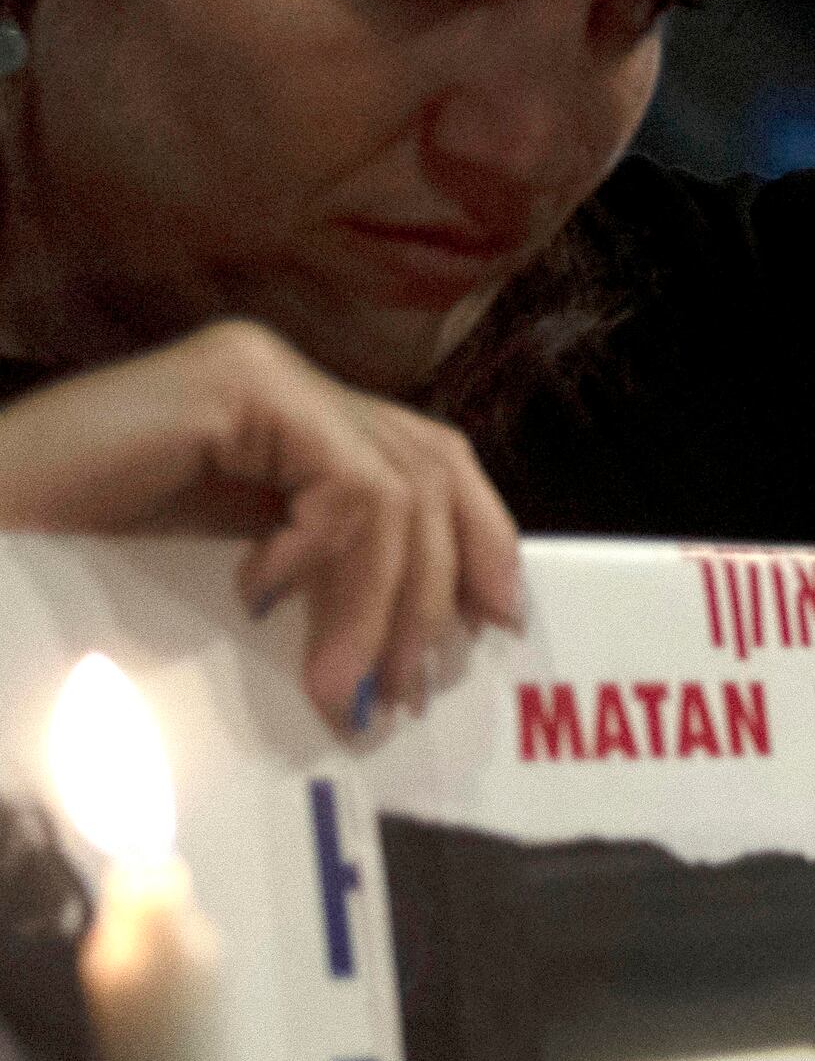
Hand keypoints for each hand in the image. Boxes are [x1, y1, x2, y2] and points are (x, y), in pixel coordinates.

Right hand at [0, 324, 521, 734]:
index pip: (427, 460)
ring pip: (396, 488)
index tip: (494, 624)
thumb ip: (312, 570)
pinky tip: (260, 594)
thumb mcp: (230, 568)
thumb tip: (414, 633)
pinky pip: (345, 483)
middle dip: (439, 586)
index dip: (479, 538)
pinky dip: (328, 556)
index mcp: (294, 416)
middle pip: (430, 468)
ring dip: (383, 603)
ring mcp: (263, 374)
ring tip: (342, 686)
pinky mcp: (237, 387)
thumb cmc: (73, 561)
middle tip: (408, 685)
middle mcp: (288, 381)